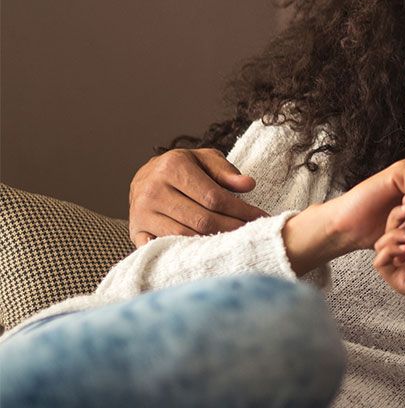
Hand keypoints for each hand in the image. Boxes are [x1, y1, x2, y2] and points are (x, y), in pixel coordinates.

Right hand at [128, 148, 267, 245]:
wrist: (146, 177)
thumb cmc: (183, 168)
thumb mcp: (204, 159)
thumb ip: (226, 171)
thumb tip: (248, 185)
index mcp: (172, 167)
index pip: (214, 197)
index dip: (241, 210)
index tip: (261, 217)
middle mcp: (152, 190)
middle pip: (202, 220)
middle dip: (233, 228)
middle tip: (253, 233)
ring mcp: (141, 213)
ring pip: (185, 236)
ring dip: (214, 243)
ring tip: (236, 242)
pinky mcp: (136, 232)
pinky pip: (165, 248)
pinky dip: (187, 252)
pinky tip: (207, 252)